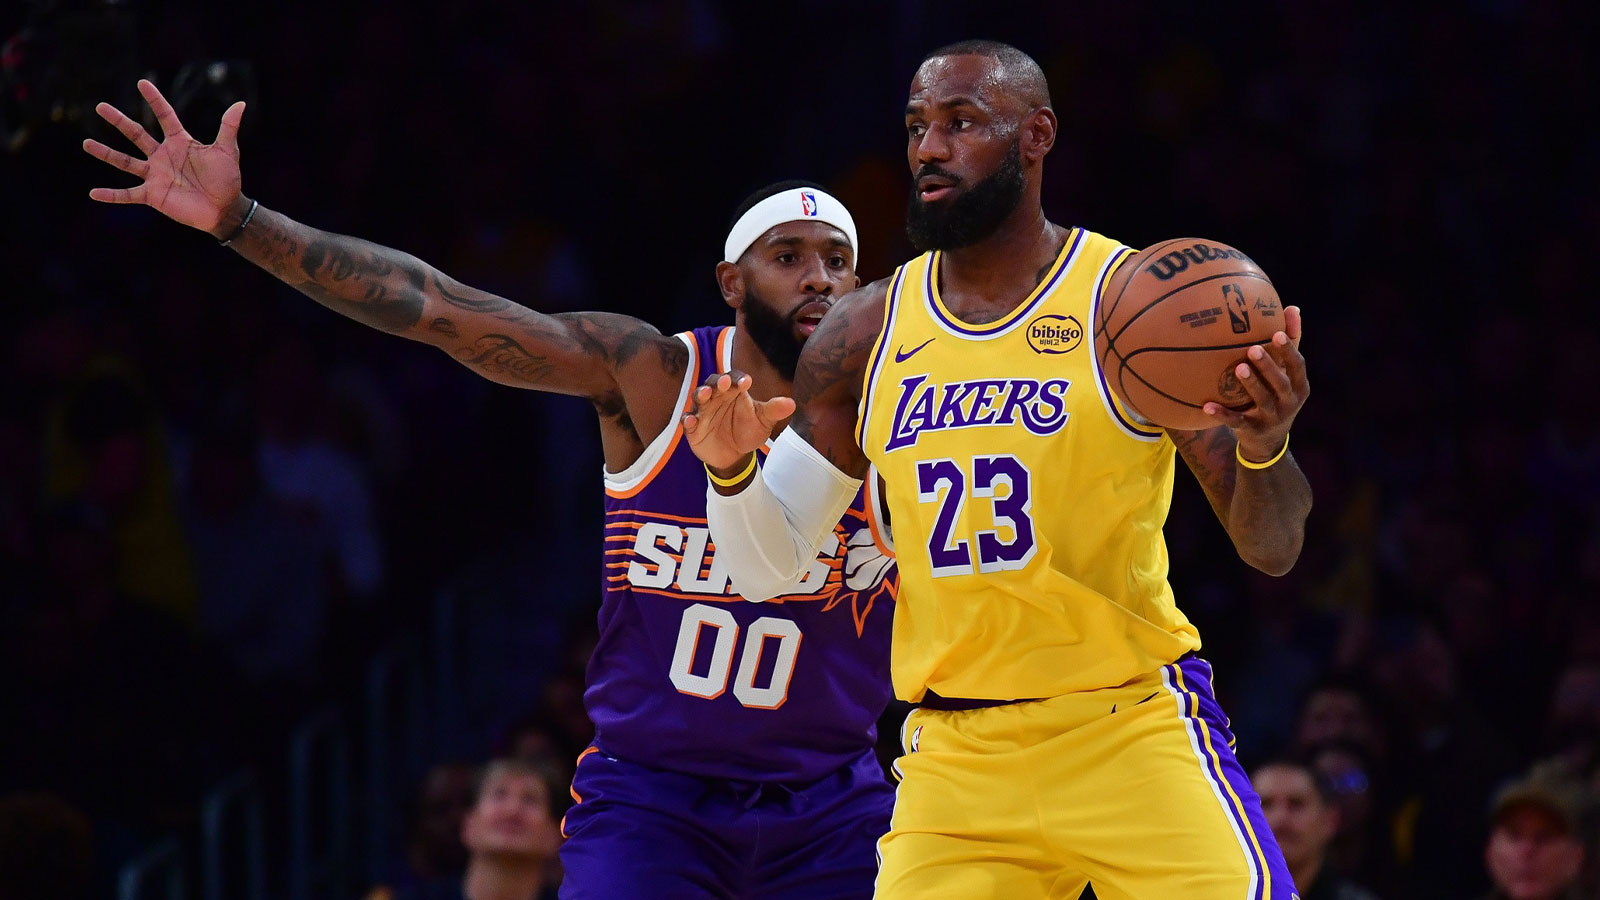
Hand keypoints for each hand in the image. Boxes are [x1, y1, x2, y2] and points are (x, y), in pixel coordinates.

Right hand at [82, 79, 246, 234]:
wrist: (225, 208)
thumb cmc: (227, 179)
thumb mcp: (228, 151)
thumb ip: (228, 127)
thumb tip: (240, 103)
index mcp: (180, 143)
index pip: (165, 116)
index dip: (155, 100)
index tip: (142, 83)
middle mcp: (163, 156)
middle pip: (136, 134)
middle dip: (118, 121)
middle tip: (100, 106)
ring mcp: (155, 175)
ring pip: (125, 162)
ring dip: (106, 153)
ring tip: (86, 143)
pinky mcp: (153, 195)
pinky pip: (128, 194)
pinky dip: (111, 196)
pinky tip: (93, 193)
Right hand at [682, 371, 795, 472]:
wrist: (735, 455)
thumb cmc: (749, 431)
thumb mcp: (763, 421)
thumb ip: (774, 411)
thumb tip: (791, 404)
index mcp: (734, 392)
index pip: (734, 379)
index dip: (738, 378)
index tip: (747, 382)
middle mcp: (717, 397)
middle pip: (714, 384)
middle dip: (718, 382)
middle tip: (725, 383)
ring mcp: (704, 412)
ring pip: (699, 398)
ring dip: (701, 394)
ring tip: (705, 394)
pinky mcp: (694, 428)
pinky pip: (688, 421)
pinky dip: (688, 420)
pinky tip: (692, 421)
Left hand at [1203, 305, 1307, 459]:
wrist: (1268, 442)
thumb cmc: (1277, 395)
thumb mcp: (1287, 374)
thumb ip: (1290, 344)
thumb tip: (1292, 308)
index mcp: (1298, 386)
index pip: (1298, 366)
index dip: (1289, 351)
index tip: (1277, 333)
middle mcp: (1289, 402)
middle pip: (1281, 383)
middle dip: (1269, 366)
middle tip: (1253, 348)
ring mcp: (1271, 418)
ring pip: (1262, 400)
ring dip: (1251, 384)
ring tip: (1238, 368)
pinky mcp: (1253, 430)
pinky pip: (1236, 422)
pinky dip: (1222, 414)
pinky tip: (1206, 406)